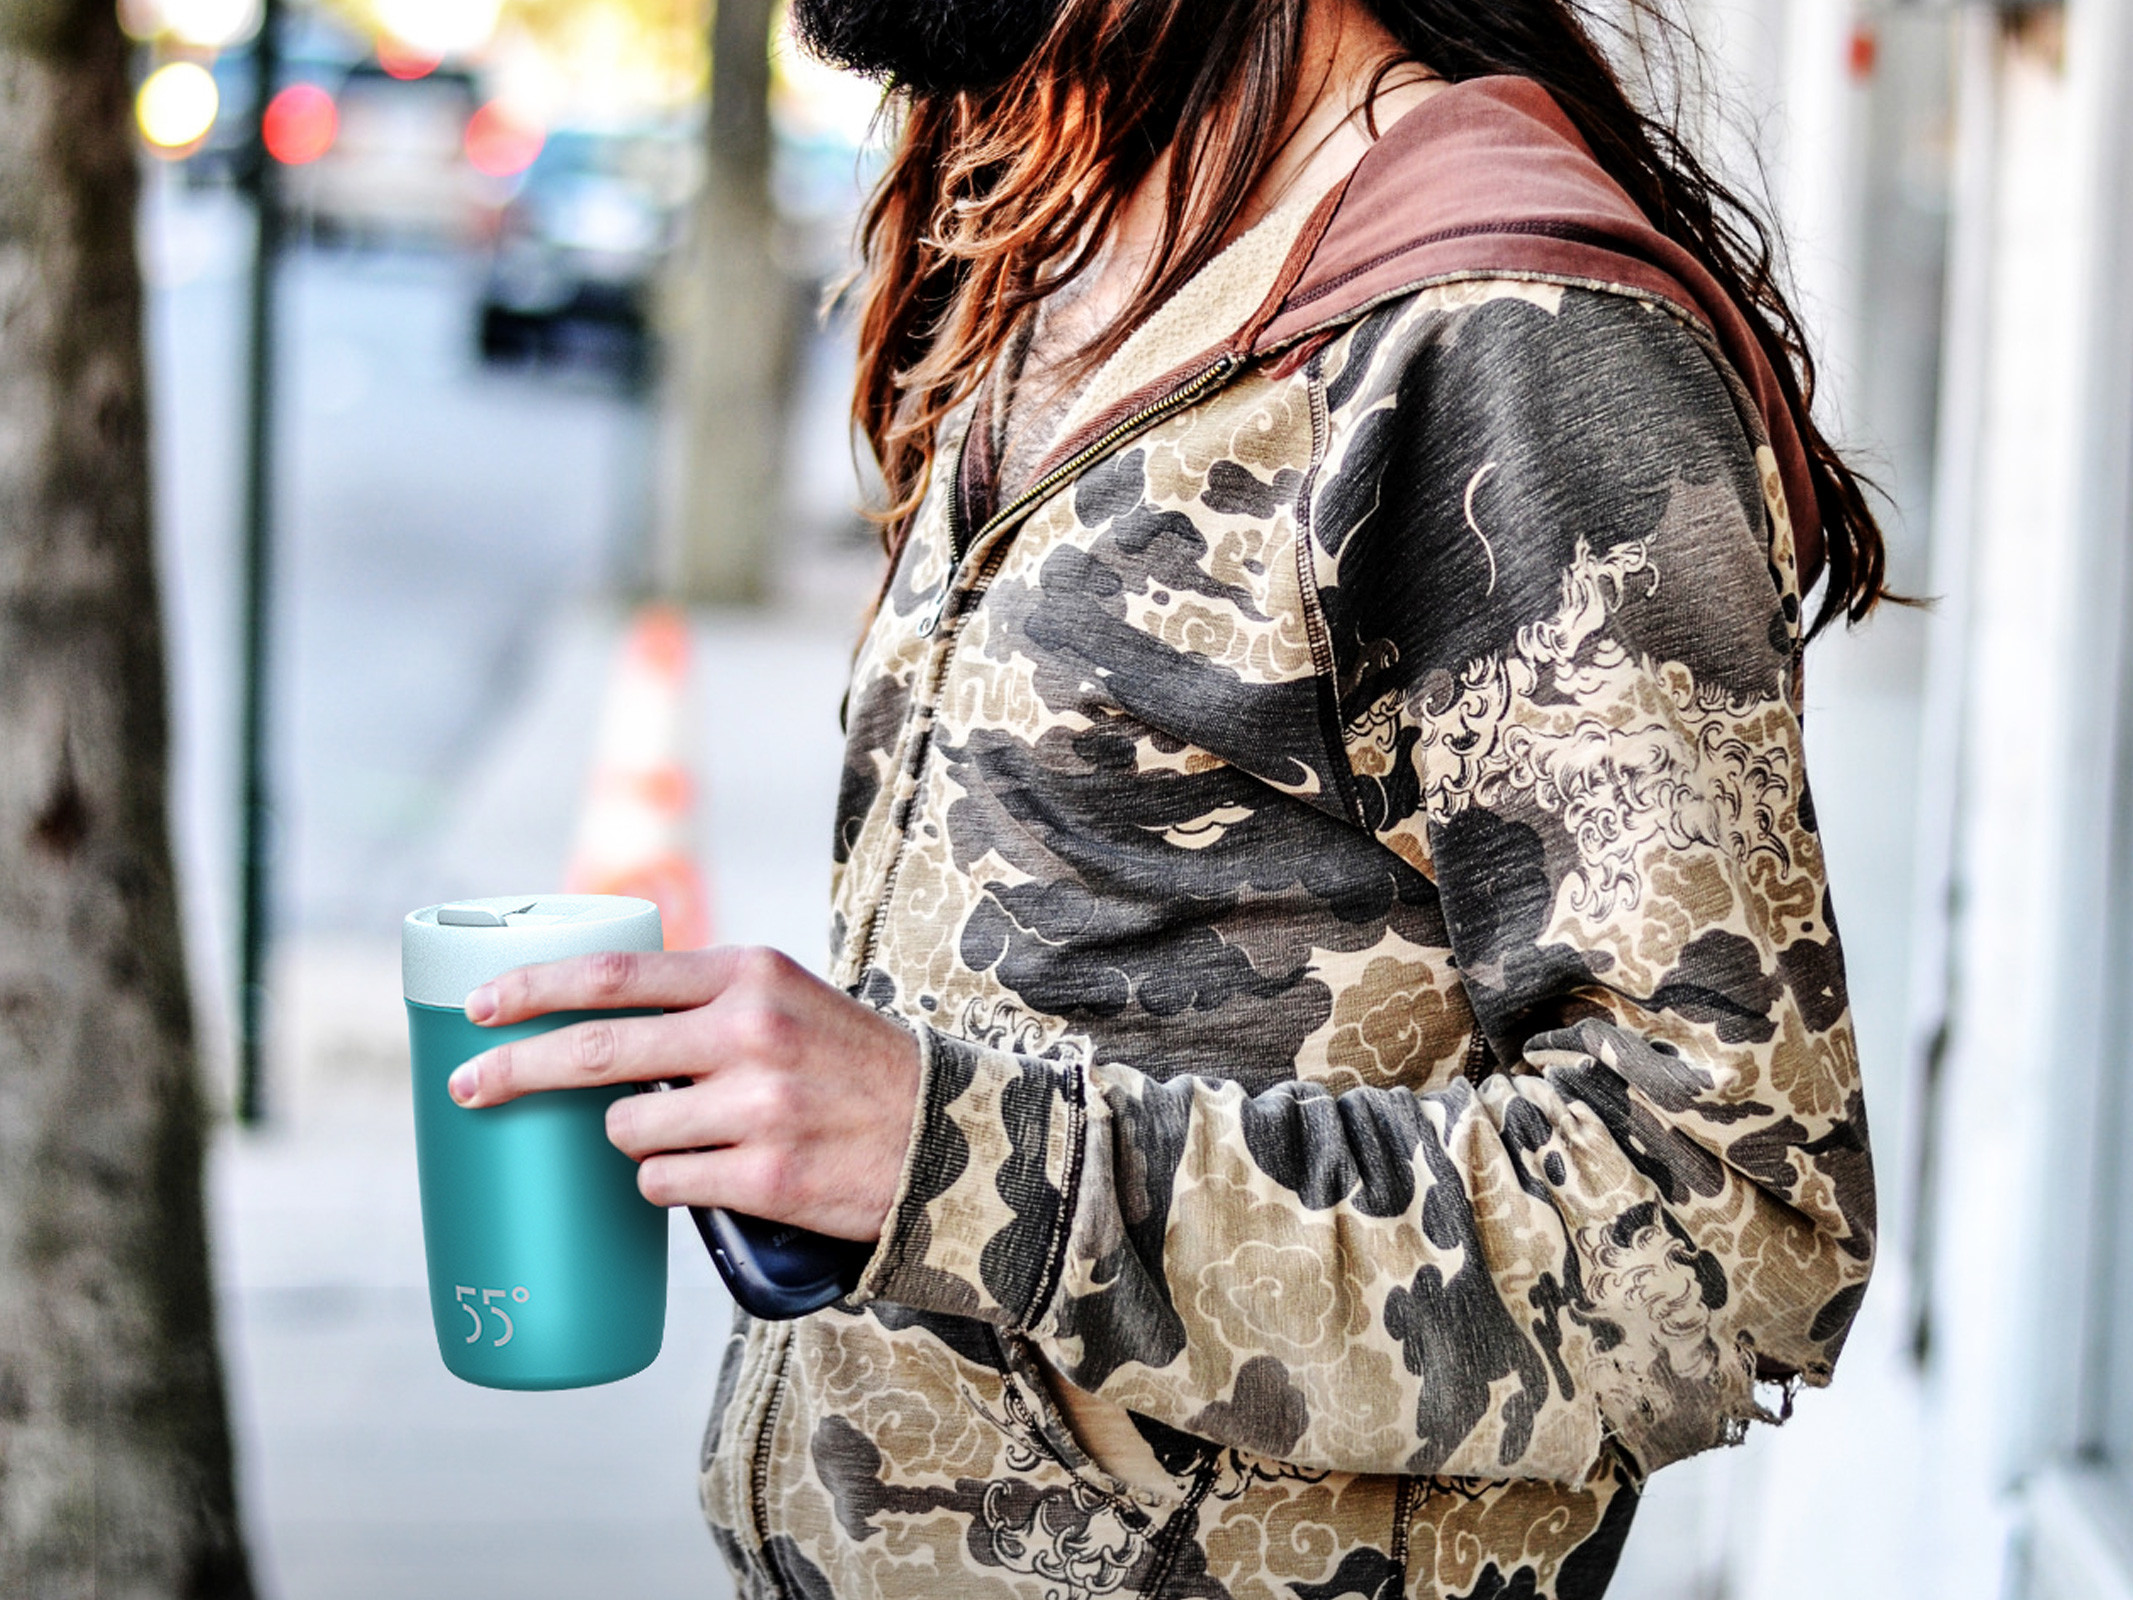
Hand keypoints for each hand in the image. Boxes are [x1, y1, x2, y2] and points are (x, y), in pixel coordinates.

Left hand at [447, 947, 921, 1241]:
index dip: (533, 989)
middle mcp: (750, 1033)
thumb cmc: (850, 1065)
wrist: (947, 1135)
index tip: (479, 1006)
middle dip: (514, 1070)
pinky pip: (662, 1185)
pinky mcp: (768, 1178)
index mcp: (748, 974)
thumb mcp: (786, 999)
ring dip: (628, 1140)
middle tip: (469, 1087)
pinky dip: (665, 1184)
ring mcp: (759, 1108)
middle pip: (593, 1052)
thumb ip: (704, 998)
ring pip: (625, 1131)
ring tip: (687, 1137)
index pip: (615, 974)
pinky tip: (708, 1175)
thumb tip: (592, 1018)